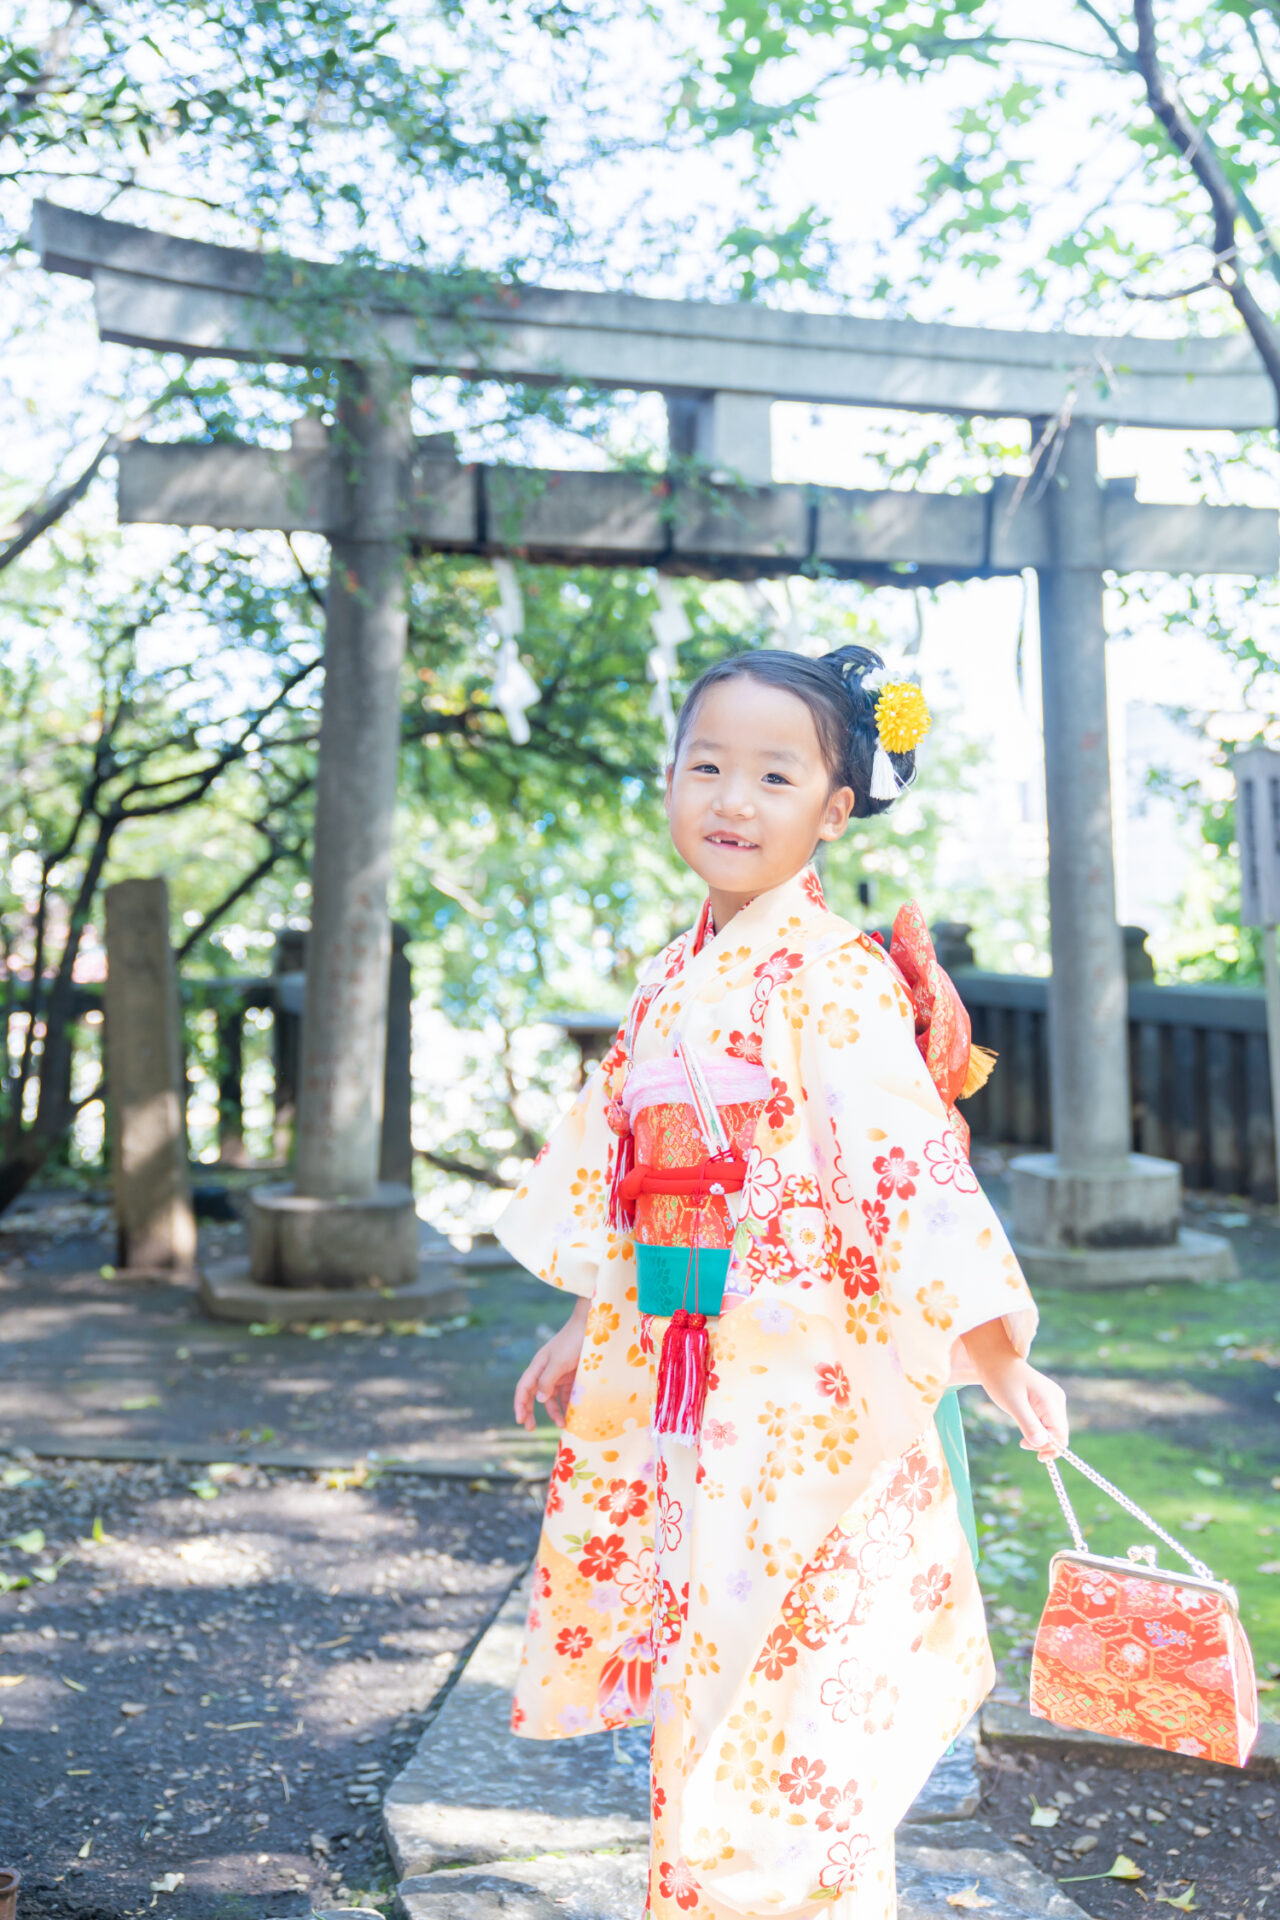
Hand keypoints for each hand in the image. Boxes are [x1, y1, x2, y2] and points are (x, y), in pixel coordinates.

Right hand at [514, 1296, 590, 1431]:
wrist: (592, 1327)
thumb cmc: (573, 1342)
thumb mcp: (559, 1362)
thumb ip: (547, 1381)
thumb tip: (538, 1400)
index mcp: (538, 1366)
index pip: (524, 1388)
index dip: (520, 1404)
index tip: (520, 1421)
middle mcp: (546, 1371)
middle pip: (534, 1395)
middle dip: (531, 1412)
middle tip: (531, 1429)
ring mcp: (559, 1374)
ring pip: (551, 1397)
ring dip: (554, 1411)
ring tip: (563, 1425)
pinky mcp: (572, 1376)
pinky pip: (566, 1394)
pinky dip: (567, 1405)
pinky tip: (572, 1414)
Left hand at [964, 1317, 1069, 1460]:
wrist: (995, 1360)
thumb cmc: (1002, 1379)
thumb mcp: (1013, 1403)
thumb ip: (1028, 1424)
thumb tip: (1041, 1444)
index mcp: (1052, 1401)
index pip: (1060, 1434)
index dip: (1049, 1447)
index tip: (1030, 1450)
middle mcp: (1057, 1401)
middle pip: (1059, 1433)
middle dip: (1044, 1444)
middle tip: (1022, 1444)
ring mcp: (1052, 1400)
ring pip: (1053, 1429)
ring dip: (1040, 1437)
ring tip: (1022, 1439)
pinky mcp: (1045, 1401)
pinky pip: (1047, 1422)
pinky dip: (1038, 1429)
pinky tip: (1025, 1428)